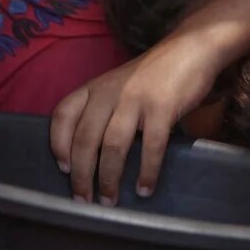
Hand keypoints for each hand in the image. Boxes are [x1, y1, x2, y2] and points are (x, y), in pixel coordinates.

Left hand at [50, 29, 230, 203]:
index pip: (63, 114)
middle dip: (82, 175)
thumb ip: (104, 110)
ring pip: (113, 146)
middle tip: (84, 200)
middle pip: (85, 138)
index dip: (58, 143)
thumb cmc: (153, 74)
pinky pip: (150, 147)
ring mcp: (135, 99)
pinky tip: (144, 189)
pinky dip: (146, 172)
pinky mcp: (162, 107)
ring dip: (109, 178)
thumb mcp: (119, 85)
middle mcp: (109, 92)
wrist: (191, 49)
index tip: (64, 169)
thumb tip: (92, 155)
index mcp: (95, 87)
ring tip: (110, 200)